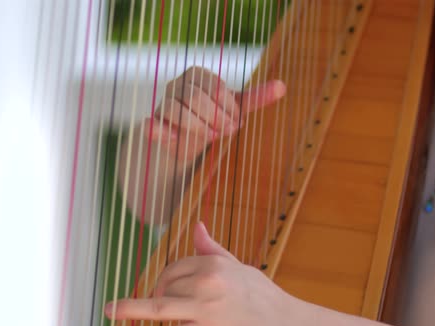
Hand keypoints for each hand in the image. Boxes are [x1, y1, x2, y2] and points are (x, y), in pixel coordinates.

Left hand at [104, 221, 311, 325]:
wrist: (286, 325)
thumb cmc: (262, 297)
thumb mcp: (239, 268)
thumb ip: (212, 249)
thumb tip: (196, 226)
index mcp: (214, 265)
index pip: (175, 268)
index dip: (162, 280)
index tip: (158, 291)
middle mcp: (208, 285)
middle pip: (165, 289)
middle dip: (146, 299)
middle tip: (117, 308)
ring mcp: (206, 312)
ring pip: (161, 311)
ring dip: (135, 314)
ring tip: (112, 313)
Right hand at [144, 67, 285, 163]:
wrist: (187, 142)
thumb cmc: (213, 118)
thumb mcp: (235, 108)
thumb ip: (256, 98)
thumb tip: (283, 86)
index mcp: (199, 75)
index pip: (216, 88)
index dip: (229, 108)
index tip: (237, 123)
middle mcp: (178, 85)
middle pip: (196, 98)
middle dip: (216, 118)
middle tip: (228, 132)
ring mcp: (163, 103)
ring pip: (176, 110)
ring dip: (198, 128)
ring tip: (213, 137)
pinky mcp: (152, 124)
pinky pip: (151, 125)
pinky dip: (162, 132)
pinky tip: (176, 141)